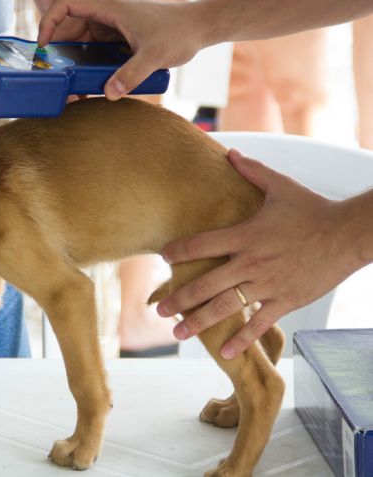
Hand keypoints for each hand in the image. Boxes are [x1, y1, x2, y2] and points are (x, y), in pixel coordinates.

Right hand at [37, 0, 206, 99]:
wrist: (200, 27)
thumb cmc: (179, 31)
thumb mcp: (155, 55)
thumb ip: (132, 74)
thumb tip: (108, 93)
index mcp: (108, 8)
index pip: (65, 3)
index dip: (48, 22)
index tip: (43, 46)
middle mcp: (105, 15)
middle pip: (67, 27)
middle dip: (57, 50)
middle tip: (54, 74)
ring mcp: (111, 27)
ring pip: (80, 41)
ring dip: (71, 60)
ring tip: (70, 84)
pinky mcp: (117, 39)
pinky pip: (93, 51)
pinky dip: (86, 65)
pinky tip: (88, 84)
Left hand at [156, 149, 356, 358]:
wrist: (349, 234)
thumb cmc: (312, 209)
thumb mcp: (280, 186)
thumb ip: (251, 171)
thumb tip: (229, 153)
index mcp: (246, 234)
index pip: (201, 244)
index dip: (177, 251)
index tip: (163, 258)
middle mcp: (252, 262)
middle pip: (206, 284)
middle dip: (179, 299)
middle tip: (158, 310)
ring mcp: (268, 285)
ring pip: (226, 307)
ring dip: (199, 322)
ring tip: (179, 333)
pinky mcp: (287, 301)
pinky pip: (260, 324)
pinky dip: (242, 339)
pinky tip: (224, 352)